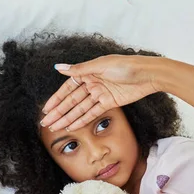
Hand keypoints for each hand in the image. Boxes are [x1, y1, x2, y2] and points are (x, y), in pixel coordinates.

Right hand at [40, 55, 171, 131]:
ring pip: (80, 108)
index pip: (67, 88)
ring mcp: (101, 93)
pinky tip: (72, 126)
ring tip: (56, 128)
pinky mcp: (110, 102)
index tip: (46, 109)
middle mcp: (92, 83)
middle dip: (59, 112)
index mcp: (88, 72)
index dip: (56, 99)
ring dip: (68, 118)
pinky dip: (83, 119)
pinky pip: (93, 112)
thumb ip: (79, 70)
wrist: (148, 74)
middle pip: (72, 100)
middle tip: (45, 123)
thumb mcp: (100, 65)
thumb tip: (57, 67)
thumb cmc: (125, 65)